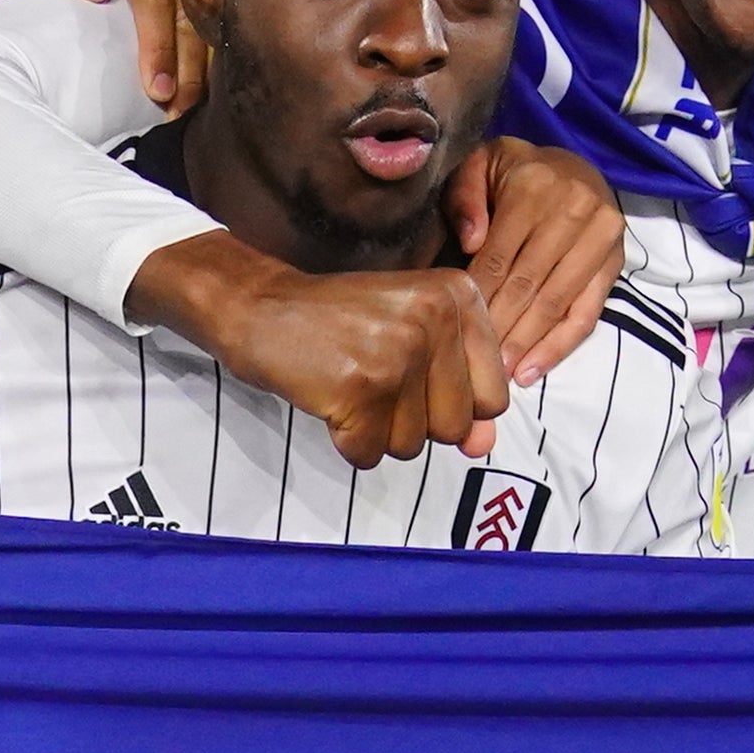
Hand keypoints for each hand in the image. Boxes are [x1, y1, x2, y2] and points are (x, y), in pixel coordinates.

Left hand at [31, 0, 209, 113]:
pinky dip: (222, 39)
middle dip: (186, 65)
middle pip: (189, 8)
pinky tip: (211, 72)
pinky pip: (231, 1)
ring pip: (216, 8)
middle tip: (177, 107)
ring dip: (207, 60)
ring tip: (191, 98)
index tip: (157, 89)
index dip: (158, 46)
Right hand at [132, 235, 507, 466]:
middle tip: (374, 378)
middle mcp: (436, 318)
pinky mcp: (360, 388)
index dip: (450, 404)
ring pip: (411, 446)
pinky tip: (331, 398)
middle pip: (454, 427)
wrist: (261, 305)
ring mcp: (398, 353)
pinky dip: (346, 441)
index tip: (412, 376)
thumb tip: (482, 445)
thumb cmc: (339, 322)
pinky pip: (368, 454)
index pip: (493, 397)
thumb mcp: (413, 339)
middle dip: (412, 422)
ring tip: (351, 384)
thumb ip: (460, 392)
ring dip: (376, 431)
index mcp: (460, 297)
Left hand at [454, 140, 626, 388]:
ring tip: (500, 375)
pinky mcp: (616, 260)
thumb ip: (465, 198)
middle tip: (474, 364)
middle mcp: (573, 209)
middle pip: (528, 284)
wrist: (573, 165)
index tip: (457, 331)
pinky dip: (559, 346)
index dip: (477, 299)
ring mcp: (601, 236)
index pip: (498, 256)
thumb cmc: (514, 173)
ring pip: (557, 302)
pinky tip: (533, 370)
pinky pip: (587, 313)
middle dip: (499, 329)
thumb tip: (471, 242)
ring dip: (527, 344)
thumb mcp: (479, 167)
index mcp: (534, 186)